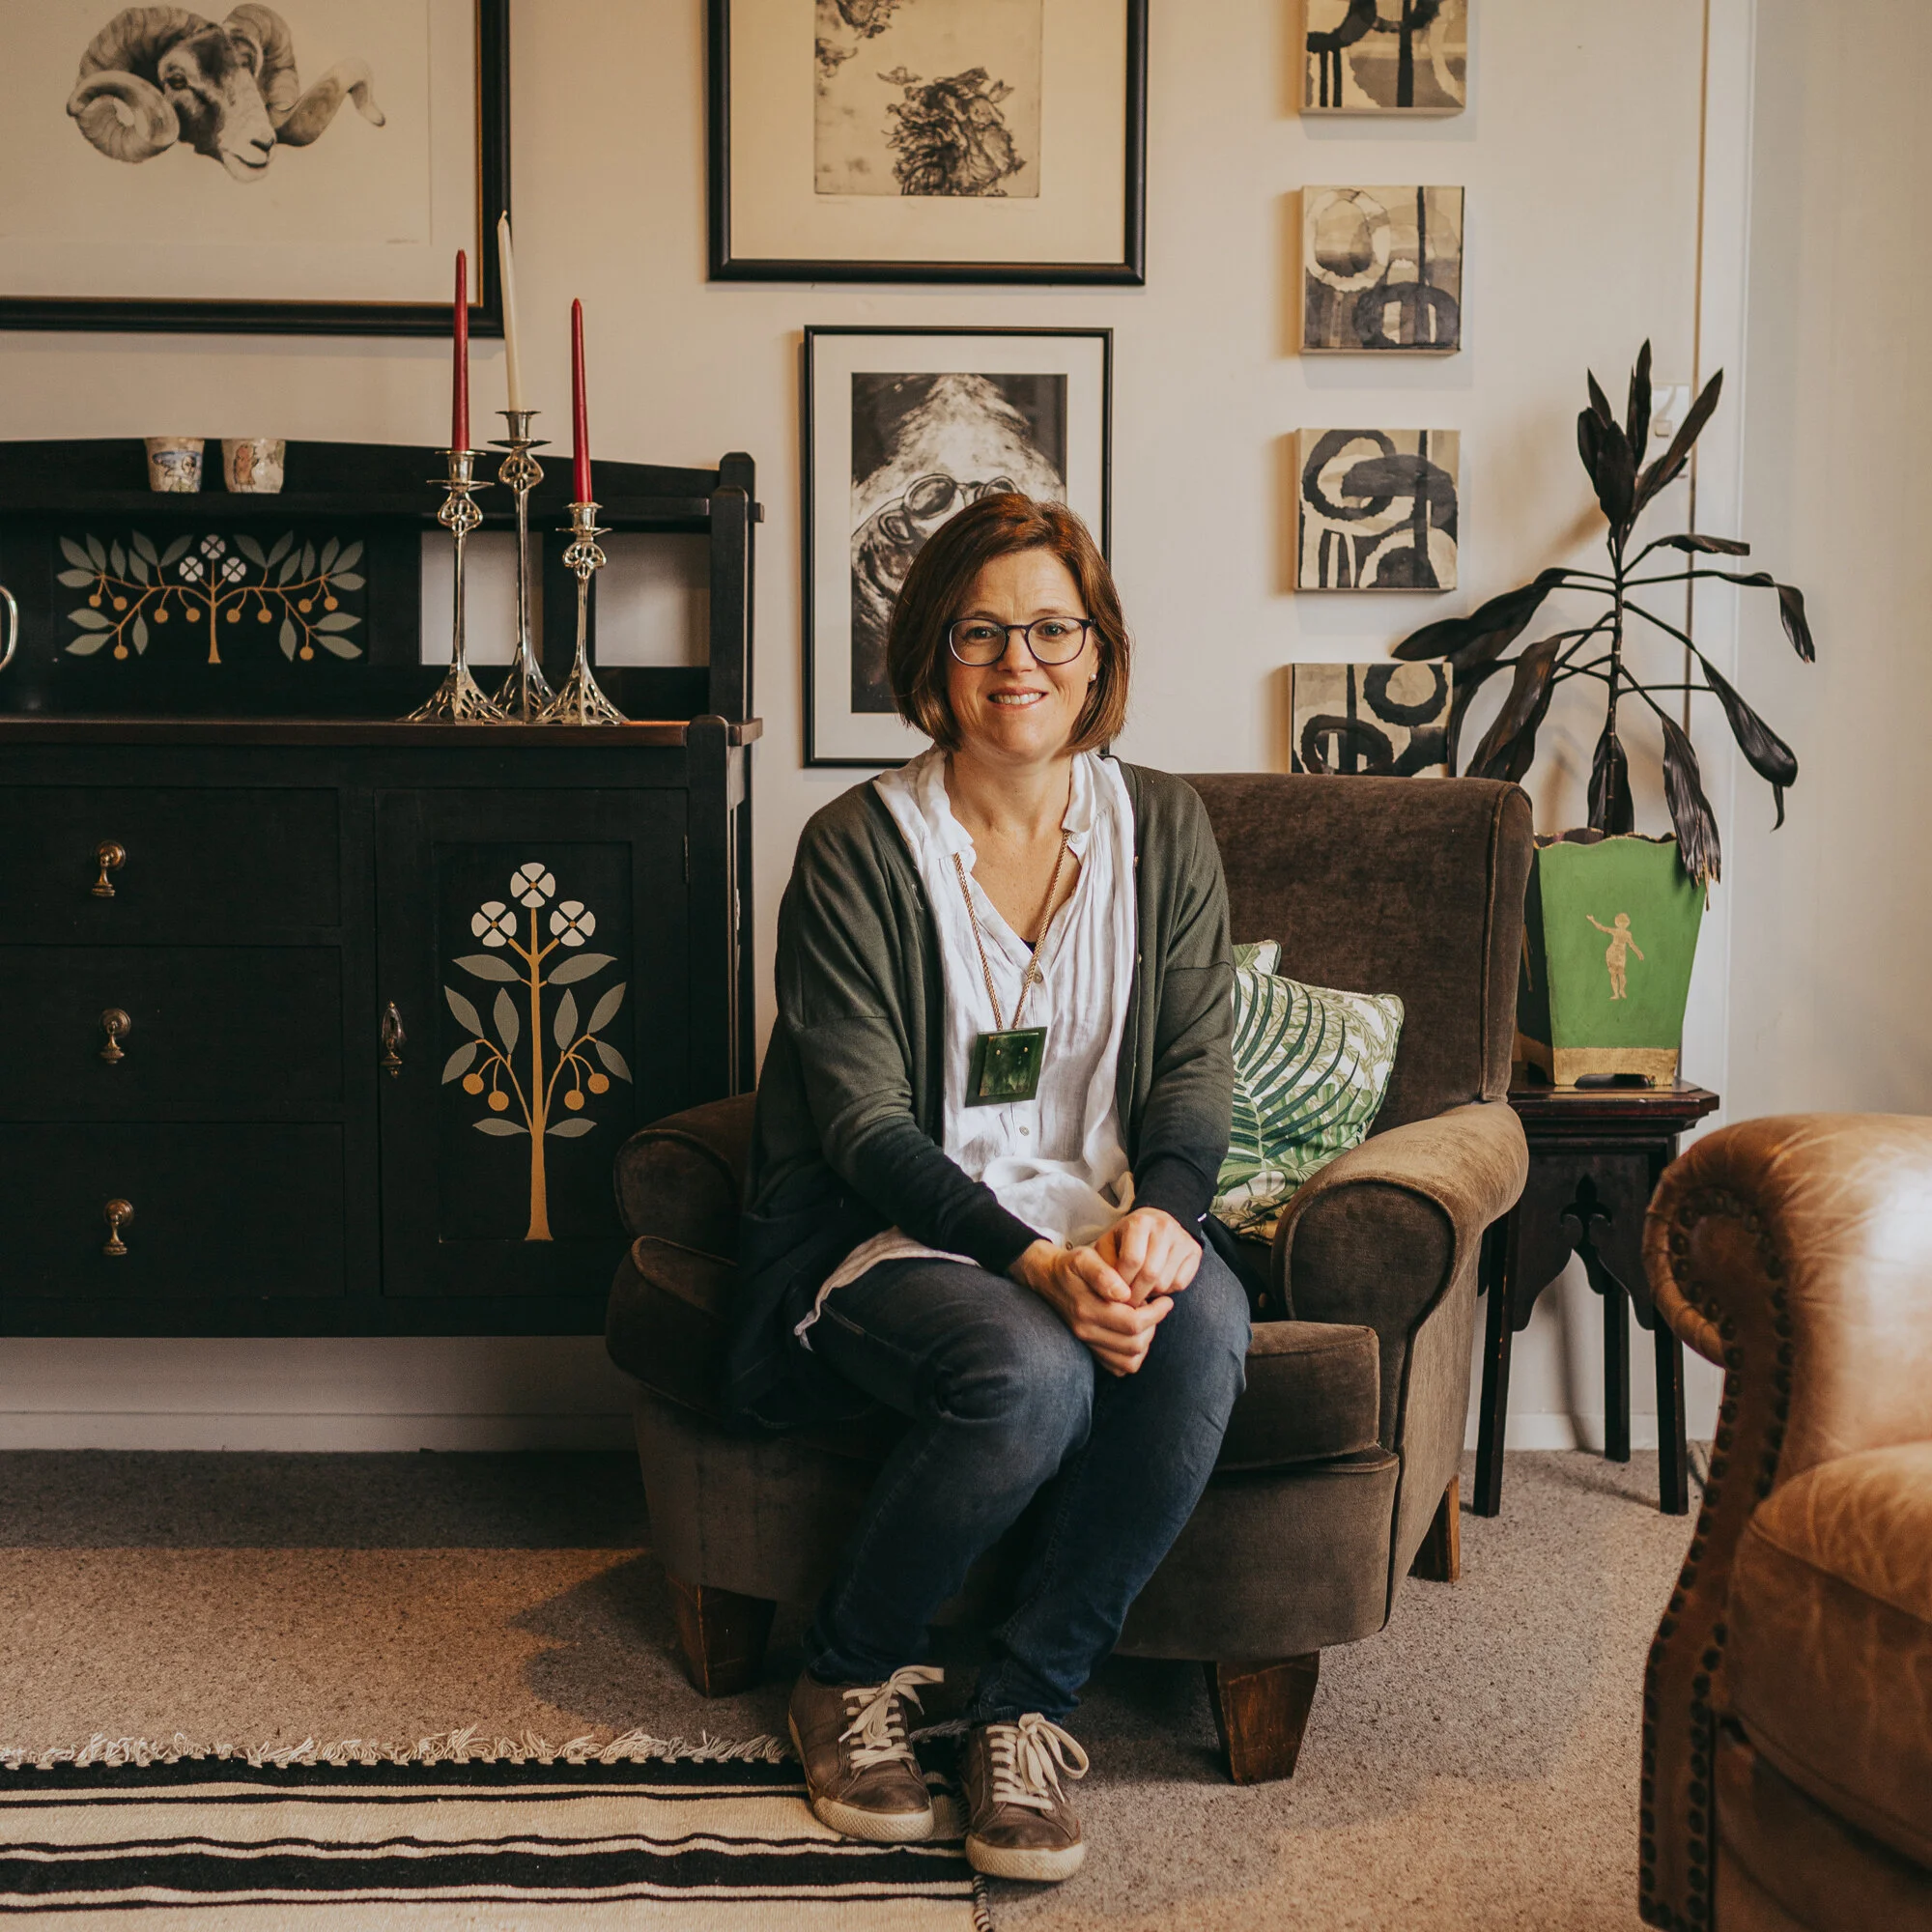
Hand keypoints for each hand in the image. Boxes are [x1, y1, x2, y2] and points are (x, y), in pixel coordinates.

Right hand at [1010, 1239, 1173, 1377]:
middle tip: (1156, 1308)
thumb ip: (1103, 1273)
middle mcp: (1086, 1331)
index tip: (1165, 1300)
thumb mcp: (1084, 1258)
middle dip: (1153, 1326)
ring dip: (1145, 1343)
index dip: (1156, 1313)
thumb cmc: (1071, 1266)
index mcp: (1088, 1309)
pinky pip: (1118, 1367)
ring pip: (1129, 1361)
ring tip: (1146, 1321)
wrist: (1047, 1278)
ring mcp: (1087, 1344)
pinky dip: (1132, 1356)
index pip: (1133, 1323)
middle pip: (1134, 1344)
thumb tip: (1124, 1293)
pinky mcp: (1089, 1350)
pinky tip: (1134, 1334)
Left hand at [1093, 1208, 1200, 1305]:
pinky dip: (1167, 1291)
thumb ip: (1104, 1265)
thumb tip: (1114, 1292)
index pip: (1132, 1260)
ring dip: (1151, 1293)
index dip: (1122, 1283)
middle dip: (1137, 1293)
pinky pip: (1180, 1283)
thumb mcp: (1108, 1244)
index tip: (1116, 1293)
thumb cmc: (1127, 1237)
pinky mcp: (1195, 1251)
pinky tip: (1157, 1284)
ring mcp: (1182, 1239)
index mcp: (1140, 1222)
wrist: (1156, 1221)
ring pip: (1165, 1281)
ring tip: (1141, 1289)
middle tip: (1128, 1300)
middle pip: (1150, 1273)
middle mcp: (1164, 1227)